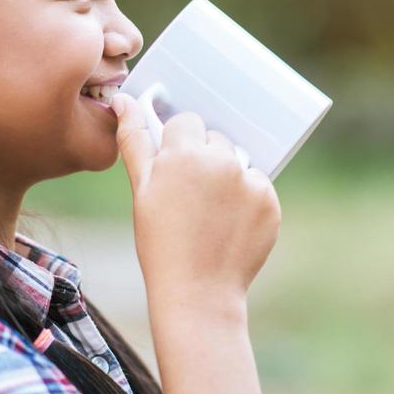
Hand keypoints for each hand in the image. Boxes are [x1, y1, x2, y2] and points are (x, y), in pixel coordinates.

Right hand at [110, 92, 281, 310]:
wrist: (198, 292)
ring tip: (211, 214)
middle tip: (191, 198)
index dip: (179, 147)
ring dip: (228, 177)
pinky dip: (247, 200)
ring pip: (238, 161)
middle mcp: (220, 160)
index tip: (174, 173)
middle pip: (215, 140)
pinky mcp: (270, 202)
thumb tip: (123, 100)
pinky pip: (258, 186)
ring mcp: (249, 181)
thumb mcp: (141, 190)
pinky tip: (230, 225)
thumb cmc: (160, 242)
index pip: (188, 123)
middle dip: (204, 160)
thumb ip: (135, 140)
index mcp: (184, 153)